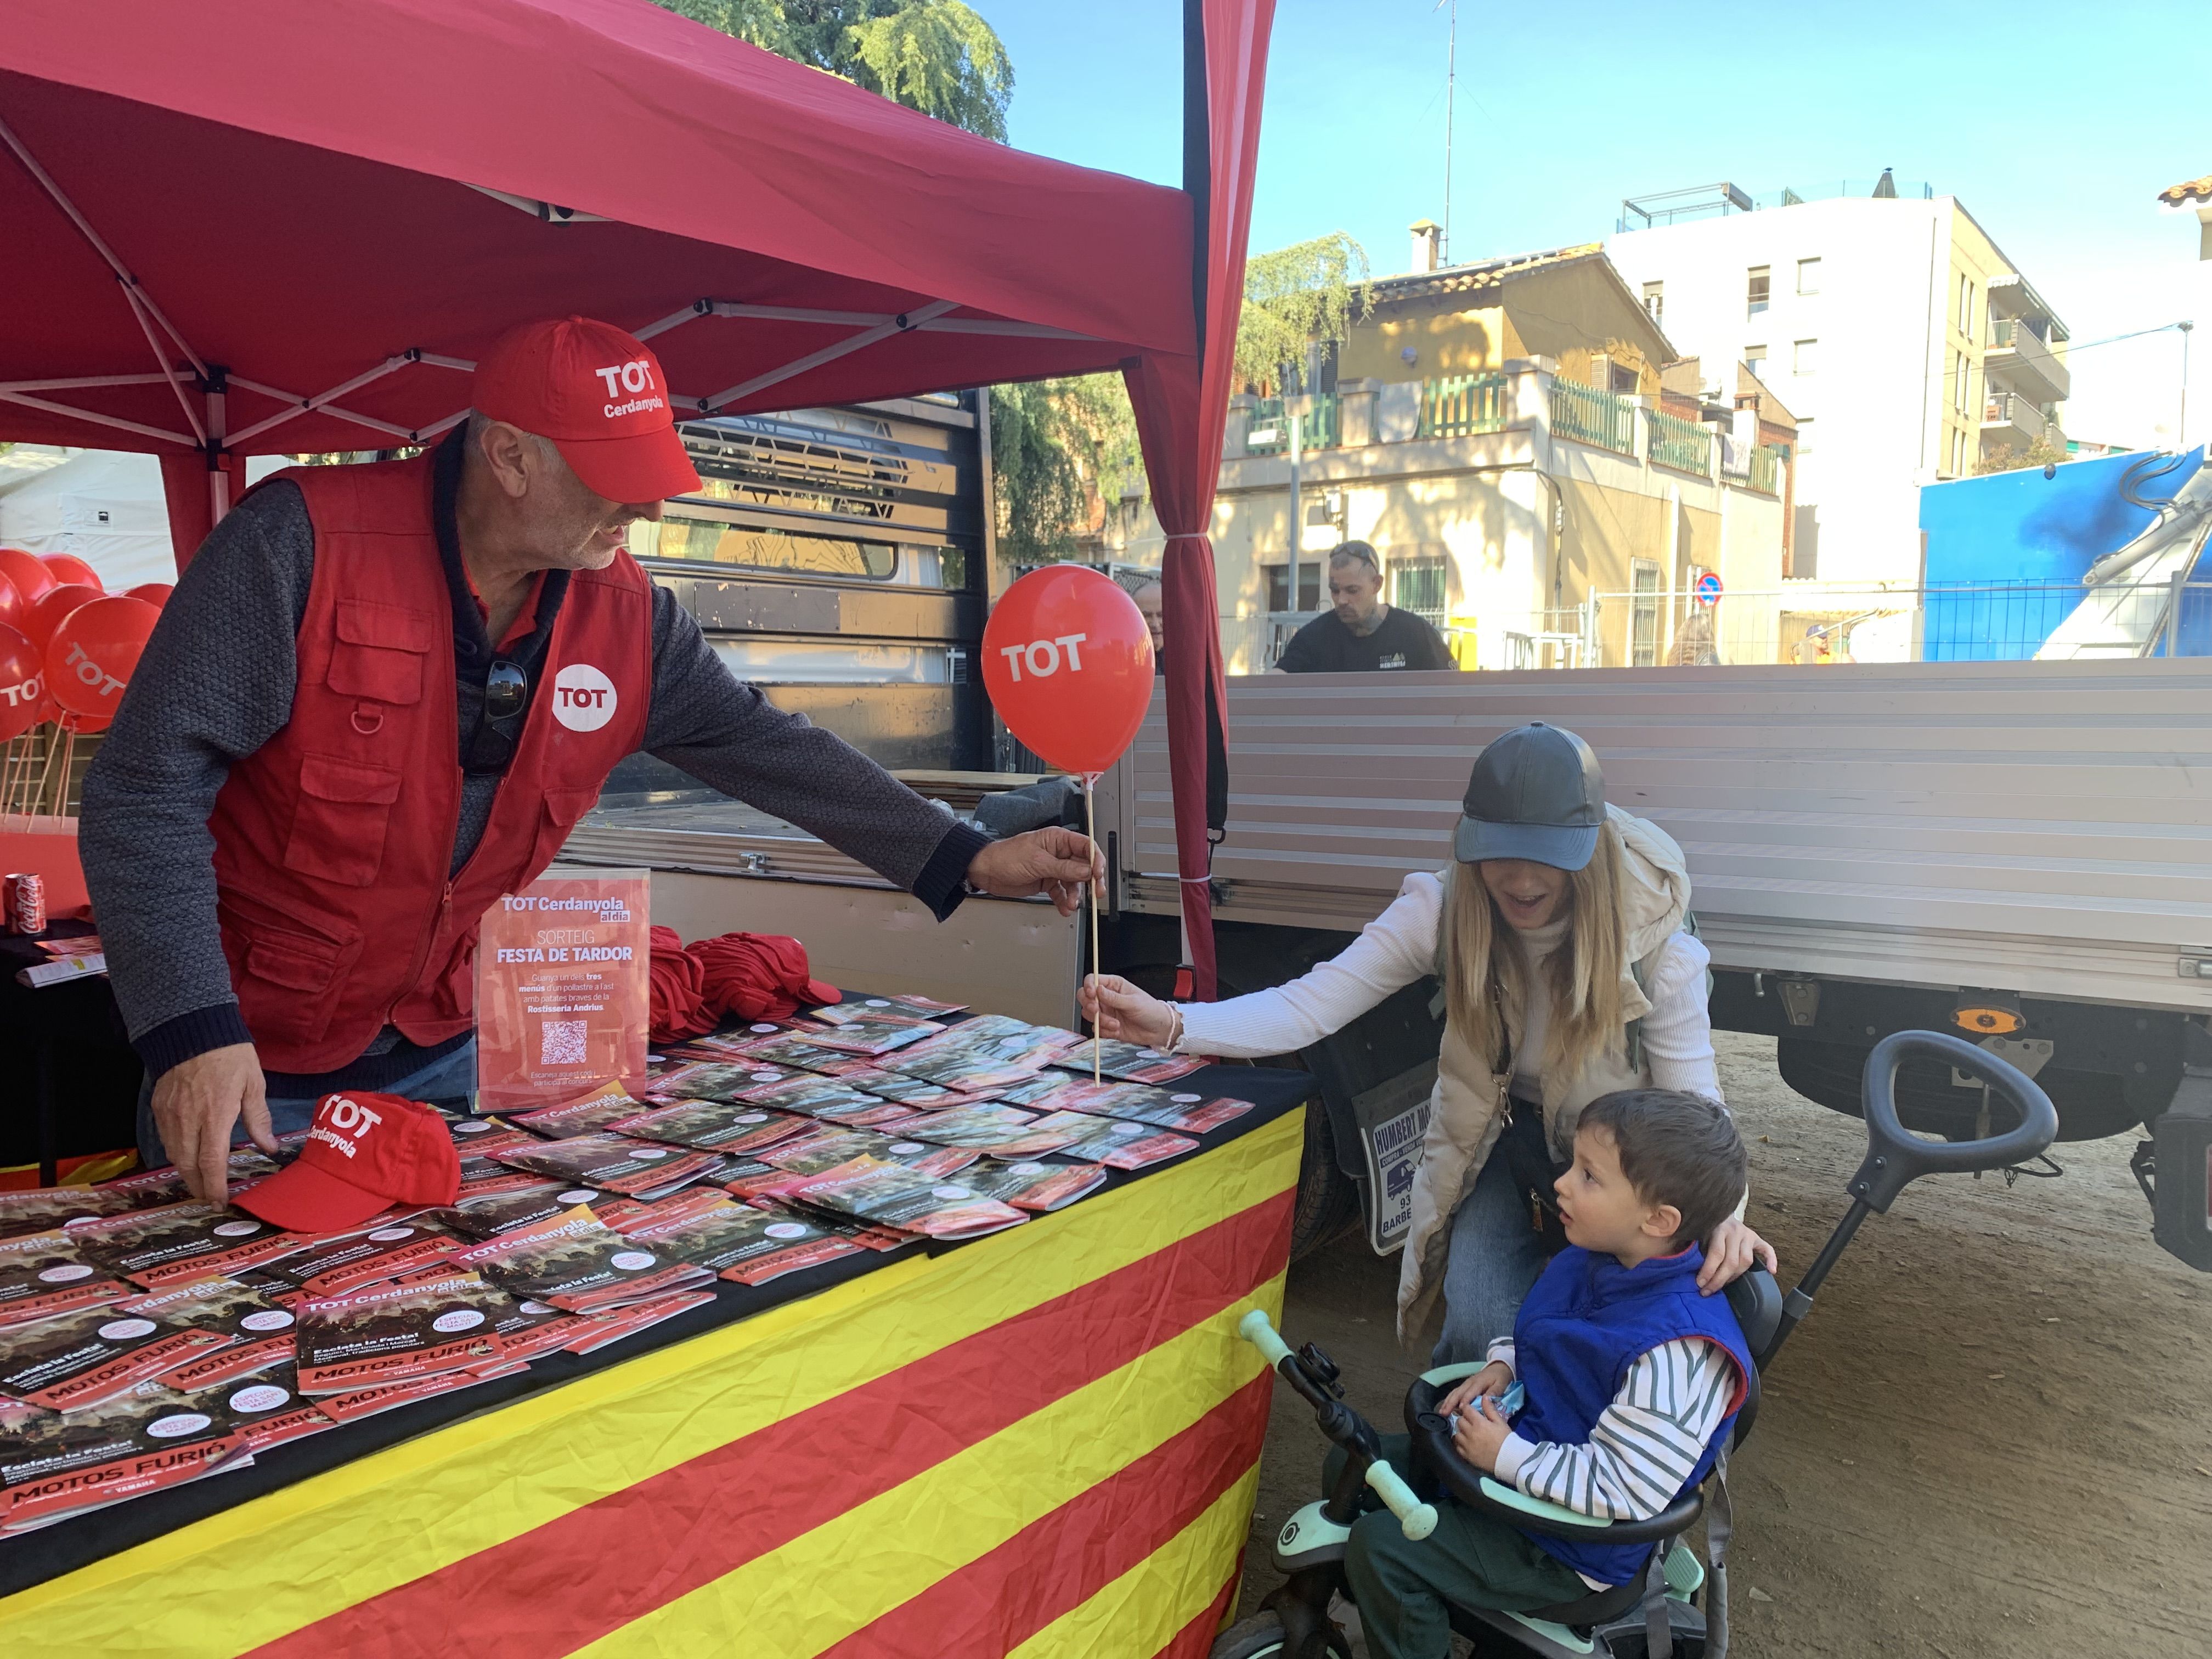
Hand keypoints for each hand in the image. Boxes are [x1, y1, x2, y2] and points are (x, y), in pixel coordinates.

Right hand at [150, 1043, 272, 1203]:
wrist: (192, 1029)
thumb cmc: (230, 1055)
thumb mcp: (253, 1084)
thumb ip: (258, 1119)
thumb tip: (269, 1147)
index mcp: (215, 1115)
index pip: (212, 1162)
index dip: (215, 1186)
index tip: (221, 1201)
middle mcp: (188, 1120)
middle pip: (188, 1165)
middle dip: (199, 1186)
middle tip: (211, 1199)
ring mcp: (170, 1114)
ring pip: (174, 1155)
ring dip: (186, 1173)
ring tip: (201, 1183)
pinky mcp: (158, 1107)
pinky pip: (165, 1139)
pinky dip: (176, 1154)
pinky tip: (187, 1157)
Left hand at [965, 827, 1101, 916]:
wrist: (986, 871)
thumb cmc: (1006, 857)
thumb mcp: (1037, 862)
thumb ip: (1064, 868)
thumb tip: (1086, 870)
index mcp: (1057, 839)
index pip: (1085, 846)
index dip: (1095, 860)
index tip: (1099, 874)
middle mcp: (1058, 853)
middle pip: (1083, 866)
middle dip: (1090, 880)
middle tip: (1096, 892)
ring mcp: (1053, 868)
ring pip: (1073, 882)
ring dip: (1075, 894)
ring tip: (1071, 904)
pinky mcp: (1046, 881)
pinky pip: (1061, 892)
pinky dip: (1064, 901)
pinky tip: (1064, 908)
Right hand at [1079, 973, 1176, 1049]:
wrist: (1159, 1030)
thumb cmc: (1151, 1011)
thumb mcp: (1133, 1002)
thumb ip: (1114, 997)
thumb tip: (1098, 990)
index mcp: (1114, 985)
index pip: (1093, 980)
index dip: (1088, 986)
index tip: (1092, 994)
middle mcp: (1107, 998)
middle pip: (1085, 997)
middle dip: (1089, 1005)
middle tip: (1097, 1010)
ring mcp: (1106, 1012)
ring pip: (1089, 1015)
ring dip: (1100, 1021)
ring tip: (1116, 1024)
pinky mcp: (1107, 1026)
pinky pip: (1097, 1029)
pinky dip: (1104, 1031)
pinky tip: (1117, 1030)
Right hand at [1440, 1360, 1513, 1419]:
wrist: (1498, 1367)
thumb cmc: (1500, 1377)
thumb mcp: (1501, 1384)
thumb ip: (1494, 1391)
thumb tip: (1486, 1399)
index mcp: (1478, 1382)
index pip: (1470, 1392)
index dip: (1465, 1400)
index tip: (1461, 1408)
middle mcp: (1469, 1382)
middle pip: (1458, 1393)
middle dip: (1450, 1403)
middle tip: (1444, 1413)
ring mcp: (1466, 1383)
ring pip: (1454, 1392)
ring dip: (1447, 1402)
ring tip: (1442, 1412)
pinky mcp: (1465, 1385)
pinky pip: (1455, 1392)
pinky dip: (1449, 1399)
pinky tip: (1446, 1407)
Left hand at [1451, 1394, 1513, 1472]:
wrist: (1510, 1460)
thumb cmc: (1506, 1439)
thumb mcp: (1500, 1422)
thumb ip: (1490, 1409)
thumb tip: (1484, 1396)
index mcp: (1479, 1423)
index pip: (1466, 1410)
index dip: (1468, 1408)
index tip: (1470, 1410)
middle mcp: (1470, 1433)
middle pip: (1460, 1421)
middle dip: (1464, 1419)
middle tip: (1471, 1422)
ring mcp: (1467, 1445)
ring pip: (1457, 1434)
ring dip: (1461, 1431)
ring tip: (1468, 1433)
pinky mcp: (1466, 1456)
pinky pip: (1458, 1447)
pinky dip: (1460, 1444)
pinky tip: (1467, 1443)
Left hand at [1698, 1216, 1778, 1293]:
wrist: (1719, 1210)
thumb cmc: (1707, 1226)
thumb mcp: (1700, 1232)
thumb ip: (1698, 1248)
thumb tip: (1692, 1271)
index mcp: (1720, 1228)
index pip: (1717, 1254)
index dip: (1708, 1271)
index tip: (1700, 1284)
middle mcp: (1736, 1231)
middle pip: (1732, 1261)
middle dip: (1719, 1280)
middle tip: (1708, 1291)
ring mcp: (1748, 1234)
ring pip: (1746, 1261)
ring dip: (1734, 1276)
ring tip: (1722, 1285)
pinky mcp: (1757, 1238)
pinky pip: (1768, 1250)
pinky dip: (1771, 1260)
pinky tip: (1771, 1271)